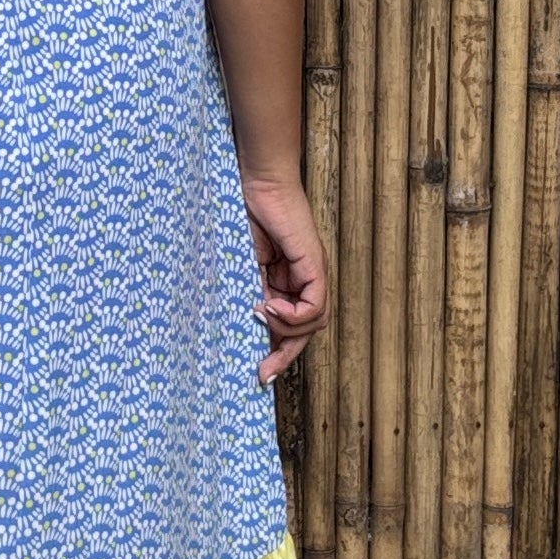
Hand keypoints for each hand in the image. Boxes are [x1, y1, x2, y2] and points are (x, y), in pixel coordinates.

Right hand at [239, 168, 327, 385]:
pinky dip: (293, 314)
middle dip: (284, 355)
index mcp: (288, 282)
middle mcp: (306, 280)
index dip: (278, 351)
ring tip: (262, 314)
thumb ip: (250, 293)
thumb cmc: (245, 216)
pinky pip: (315, 306)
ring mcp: (313, 273)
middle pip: (306, 330)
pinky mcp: (314, 264)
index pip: (293, 326)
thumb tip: (245, 324)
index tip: (259, 373)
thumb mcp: (244, 267)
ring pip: (314, 323)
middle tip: (263, 373)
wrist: (256, 184)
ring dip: (285, 328)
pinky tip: (269, 304)